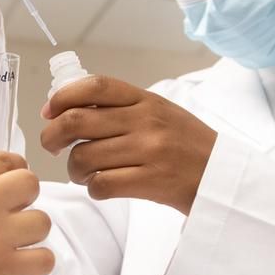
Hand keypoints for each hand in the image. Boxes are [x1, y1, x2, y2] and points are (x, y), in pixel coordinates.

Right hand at [0, 151, 53, 274]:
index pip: (8, 160)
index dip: (9, 176)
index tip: (3, 191)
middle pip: (31, 184)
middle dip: (22, 200)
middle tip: (5, 217)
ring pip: (42, 222)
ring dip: (29, 233)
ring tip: (9, 244)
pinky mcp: (4, 269)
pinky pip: (45, 259)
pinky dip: (35, 264)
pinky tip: (18, 266)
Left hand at [39, 75, 217, 214]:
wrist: (225, 179)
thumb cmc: (188, 147)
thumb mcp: (160, 113)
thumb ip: (121, 108)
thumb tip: (67, 109)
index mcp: (146, 100)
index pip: (94, 86)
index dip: (62, 97)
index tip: (49, 111)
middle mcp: (145, 122)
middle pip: (76, 122)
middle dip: (52, 136)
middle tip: (52, 147)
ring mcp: (148, 151)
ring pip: (83, 158)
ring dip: (74, 170)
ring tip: (84, 172)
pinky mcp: (150, 182)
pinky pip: (100, 185)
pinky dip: (93, 188)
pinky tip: (101, 186)